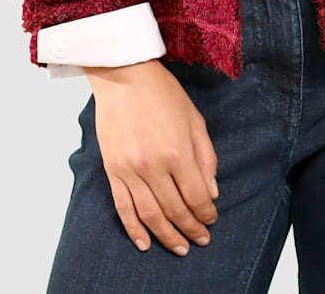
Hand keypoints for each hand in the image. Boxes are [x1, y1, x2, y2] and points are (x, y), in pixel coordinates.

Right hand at [84, 60, 218, 257]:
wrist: (123, 76)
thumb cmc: (163, 94)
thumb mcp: (195, 119)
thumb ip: (206, 157)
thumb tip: (211, 193)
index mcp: (177, 151)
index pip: (197, 196)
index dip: (207, 213)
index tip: (212, 220)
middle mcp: (153, 166)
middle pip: (176, 210)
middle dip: (191, 228)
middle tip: (201, 239)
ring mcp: (130, 170)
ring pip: (151, 215)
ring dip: (167, 236)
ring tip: (180, 247)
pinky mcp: (112, 170)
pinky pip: (123, 208)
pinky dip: (133, 229)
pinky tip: (145, 243)